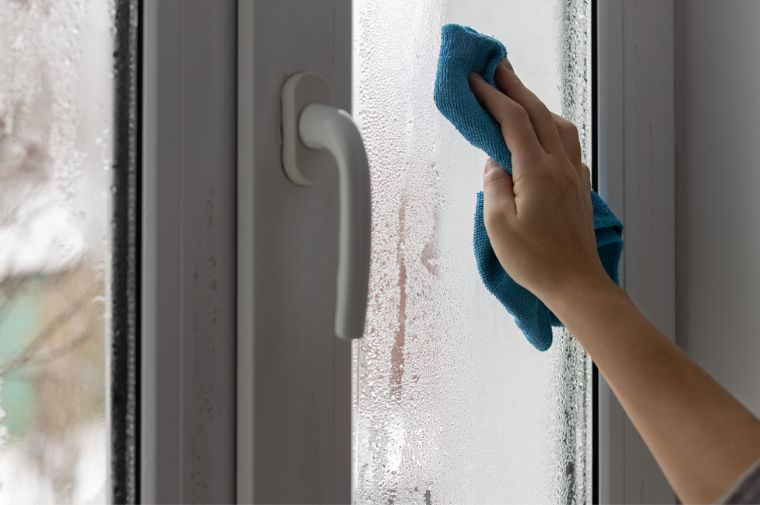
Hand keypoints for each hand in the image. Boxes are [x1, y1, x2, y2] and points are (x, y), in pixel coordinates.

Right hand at [468, 60, 611, 305]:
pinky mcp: (578, 186)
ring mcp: (573, 174)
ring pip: (557, 125)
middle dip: (515, 88)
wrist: (576, 282)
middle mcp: (559, 165)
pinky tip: (544, 133)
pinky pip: (567, 144)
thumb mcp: (499, 225)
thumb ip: (494, 186)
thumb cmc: (535, 260)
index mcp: (537, 171)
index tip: (476, 81)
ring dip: (537, 104)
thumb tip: (495, 163)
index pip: (513, 121)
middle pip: (538, 114)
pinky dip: (551, 127)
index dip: (493, 97)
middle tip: (498, 68)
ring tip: (519, 95)